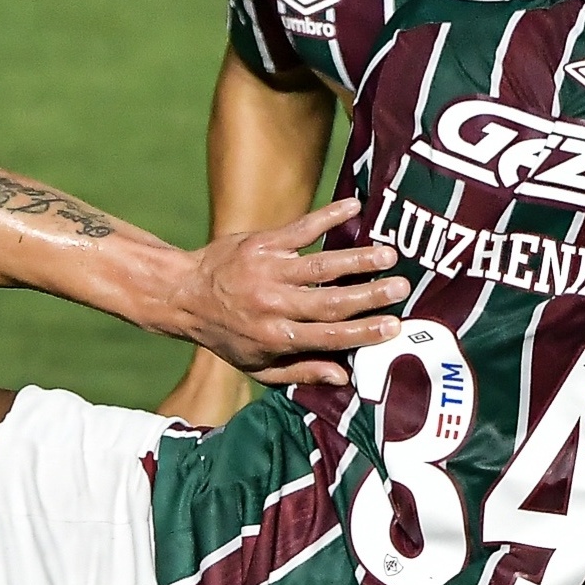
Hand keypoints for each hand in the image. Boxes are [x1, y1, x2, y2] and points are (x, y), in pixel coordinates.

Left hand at [177, 198, 407, 386]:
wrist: (183, 294)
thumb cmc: (227, 334)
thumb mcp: (258, 366)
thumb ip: (302, 372)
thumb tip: (345, 376)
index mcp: (276, 338)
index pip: (328, 336)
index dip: (363, 333)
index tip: (394, 327)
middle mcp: (273, 305)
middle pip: (330, 301)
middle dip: (369, 296)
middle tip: (401, 288)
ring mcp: (268, 271)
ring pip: (320, 265)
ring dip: (357, 260)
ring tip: (388, 255)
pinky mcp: (262, 243)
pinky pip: (300, 228)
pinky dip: (328, 216)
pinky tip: (354, 207)